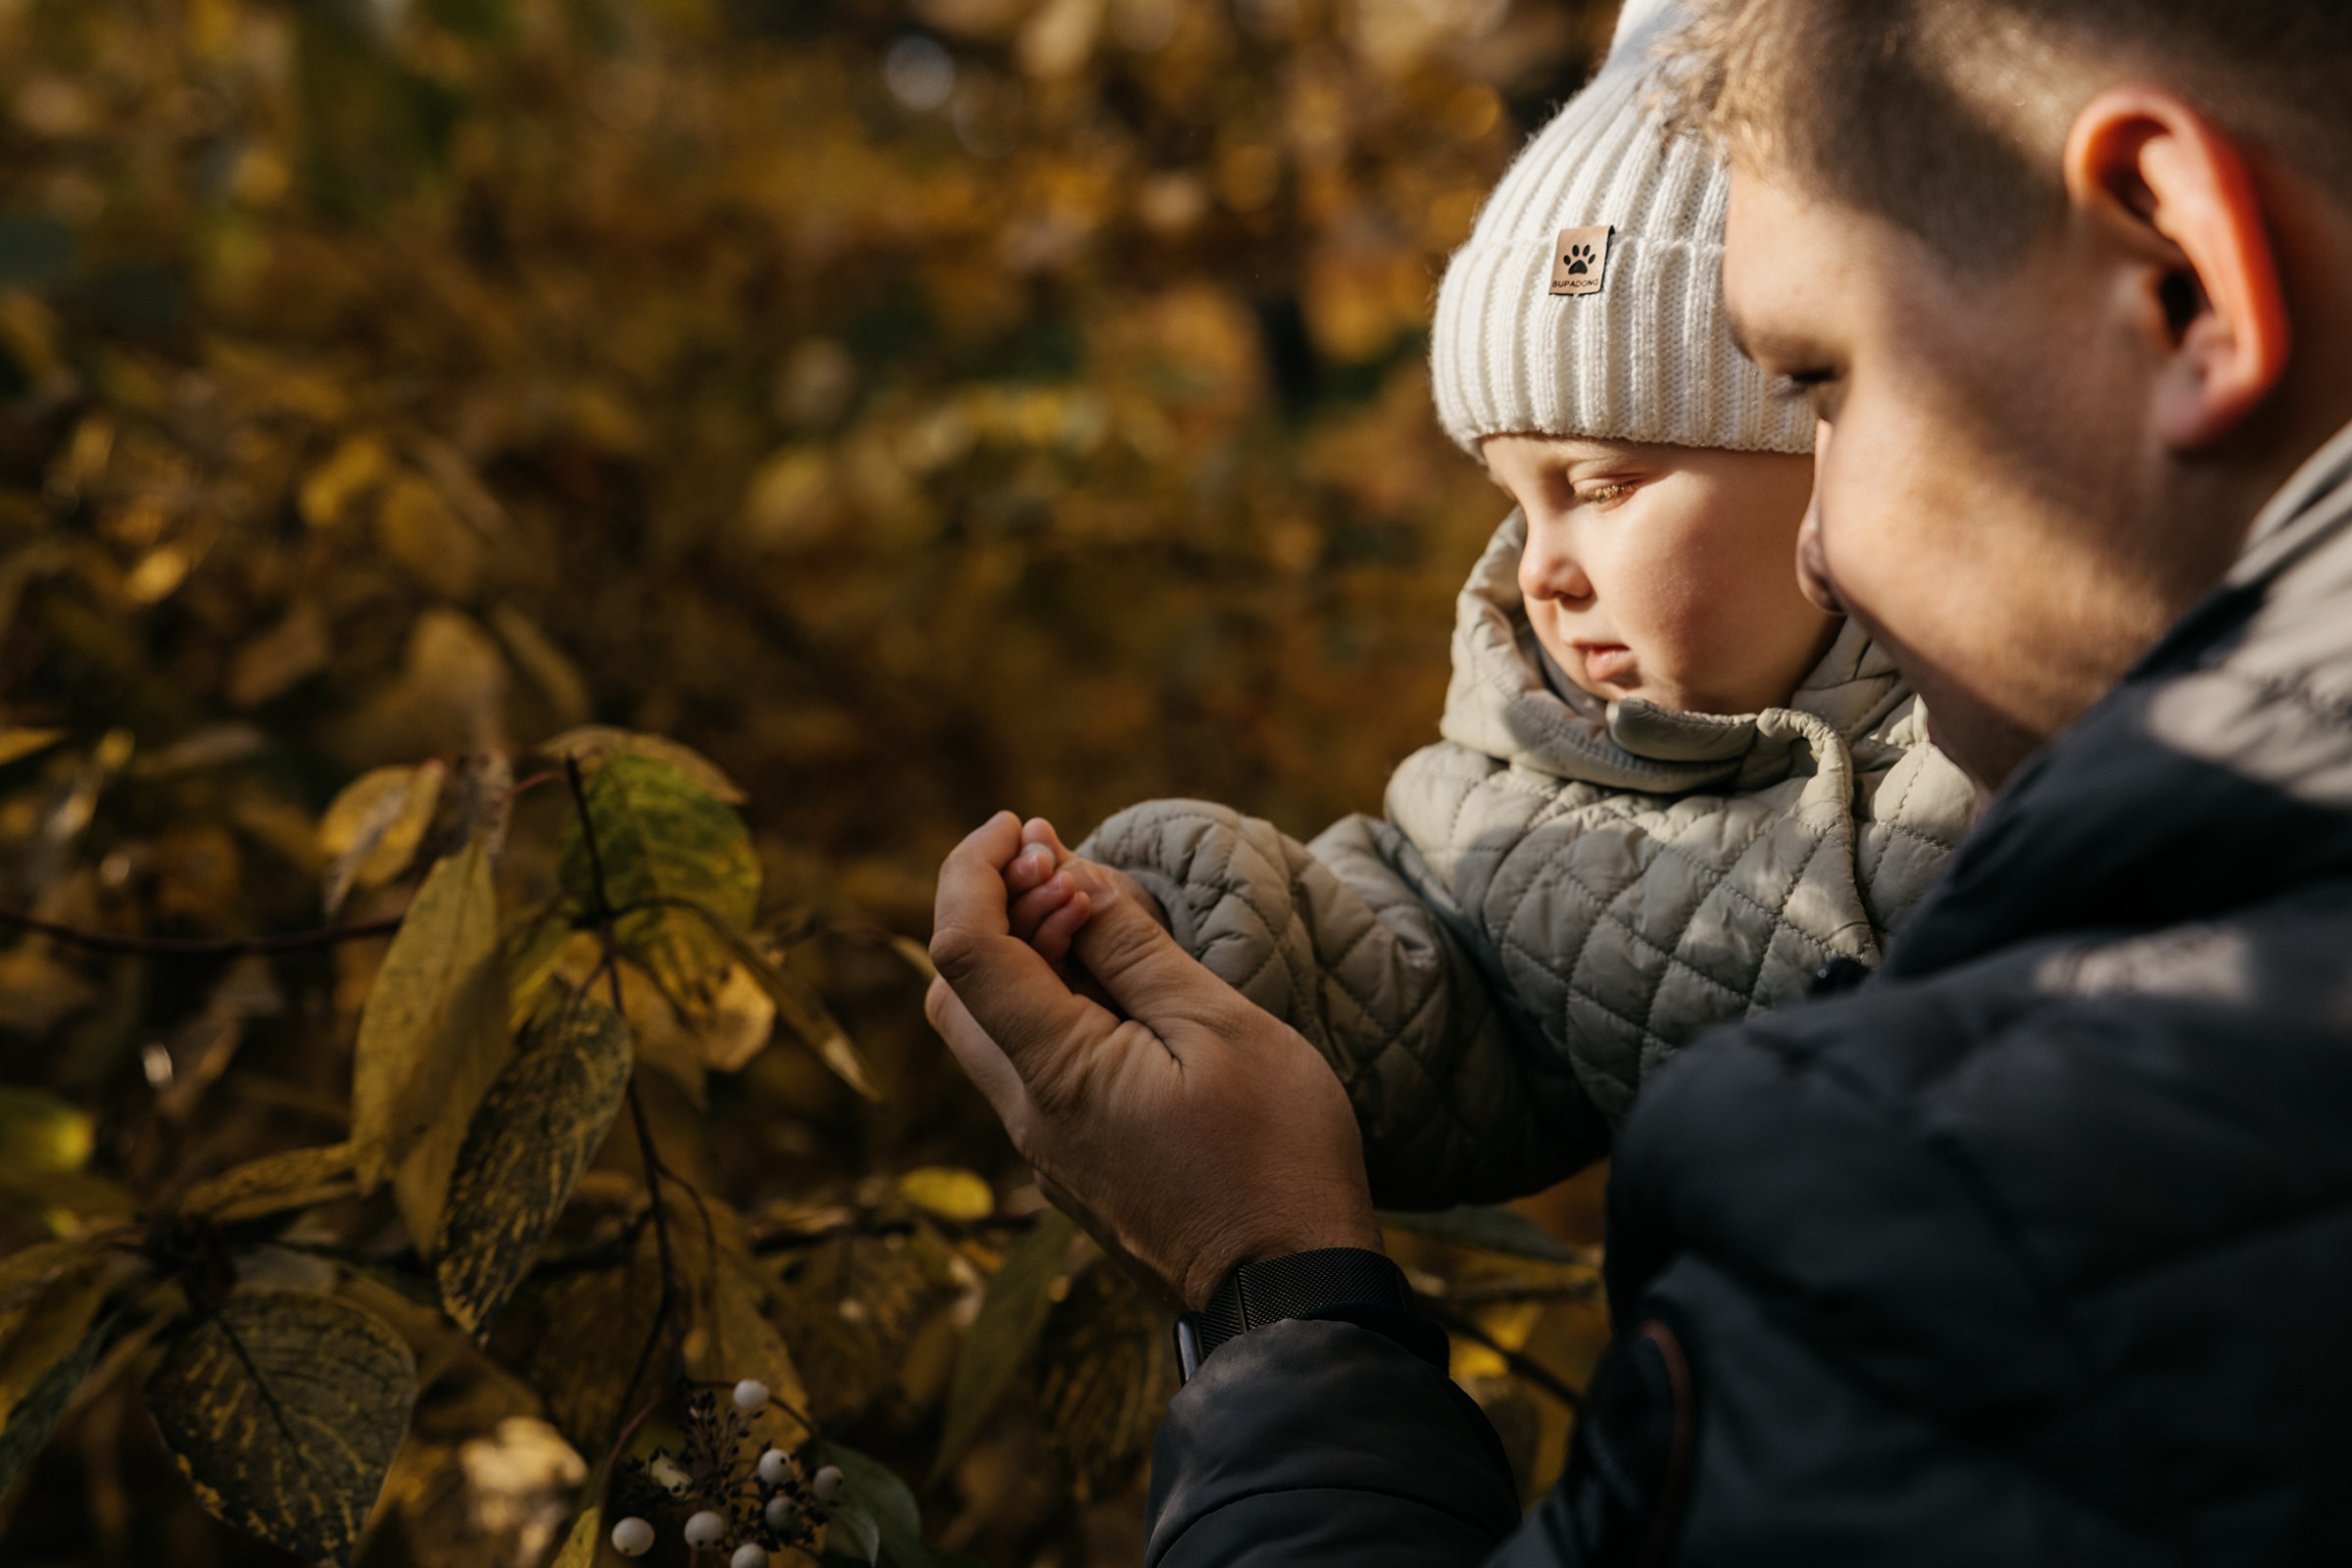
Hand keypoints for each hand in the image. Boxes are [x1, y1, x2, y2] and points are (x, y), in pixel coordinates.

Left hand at [928, 812, 1380, 1310]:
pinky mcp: (1076, 1170)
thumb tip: (1071, 877)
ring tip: (1099, 917)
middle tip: (1065, 867)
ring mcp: (1047, 1151)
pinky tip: (1118, 987)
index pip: (964, 947)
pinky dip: (1052, 1008)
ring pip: (991, 1031)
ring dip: (1026, 959)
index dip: (975, 869)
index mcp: (1055, 1073)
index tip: (1020, 825)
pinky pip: (1035, 1070)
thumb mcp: (1219, 1028)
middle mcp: (1028, 1115)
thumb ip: (1132, 949)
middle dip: (994, 908)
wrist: (1292, 1295)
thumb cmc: (1275, 1156)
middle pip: (956, 988)